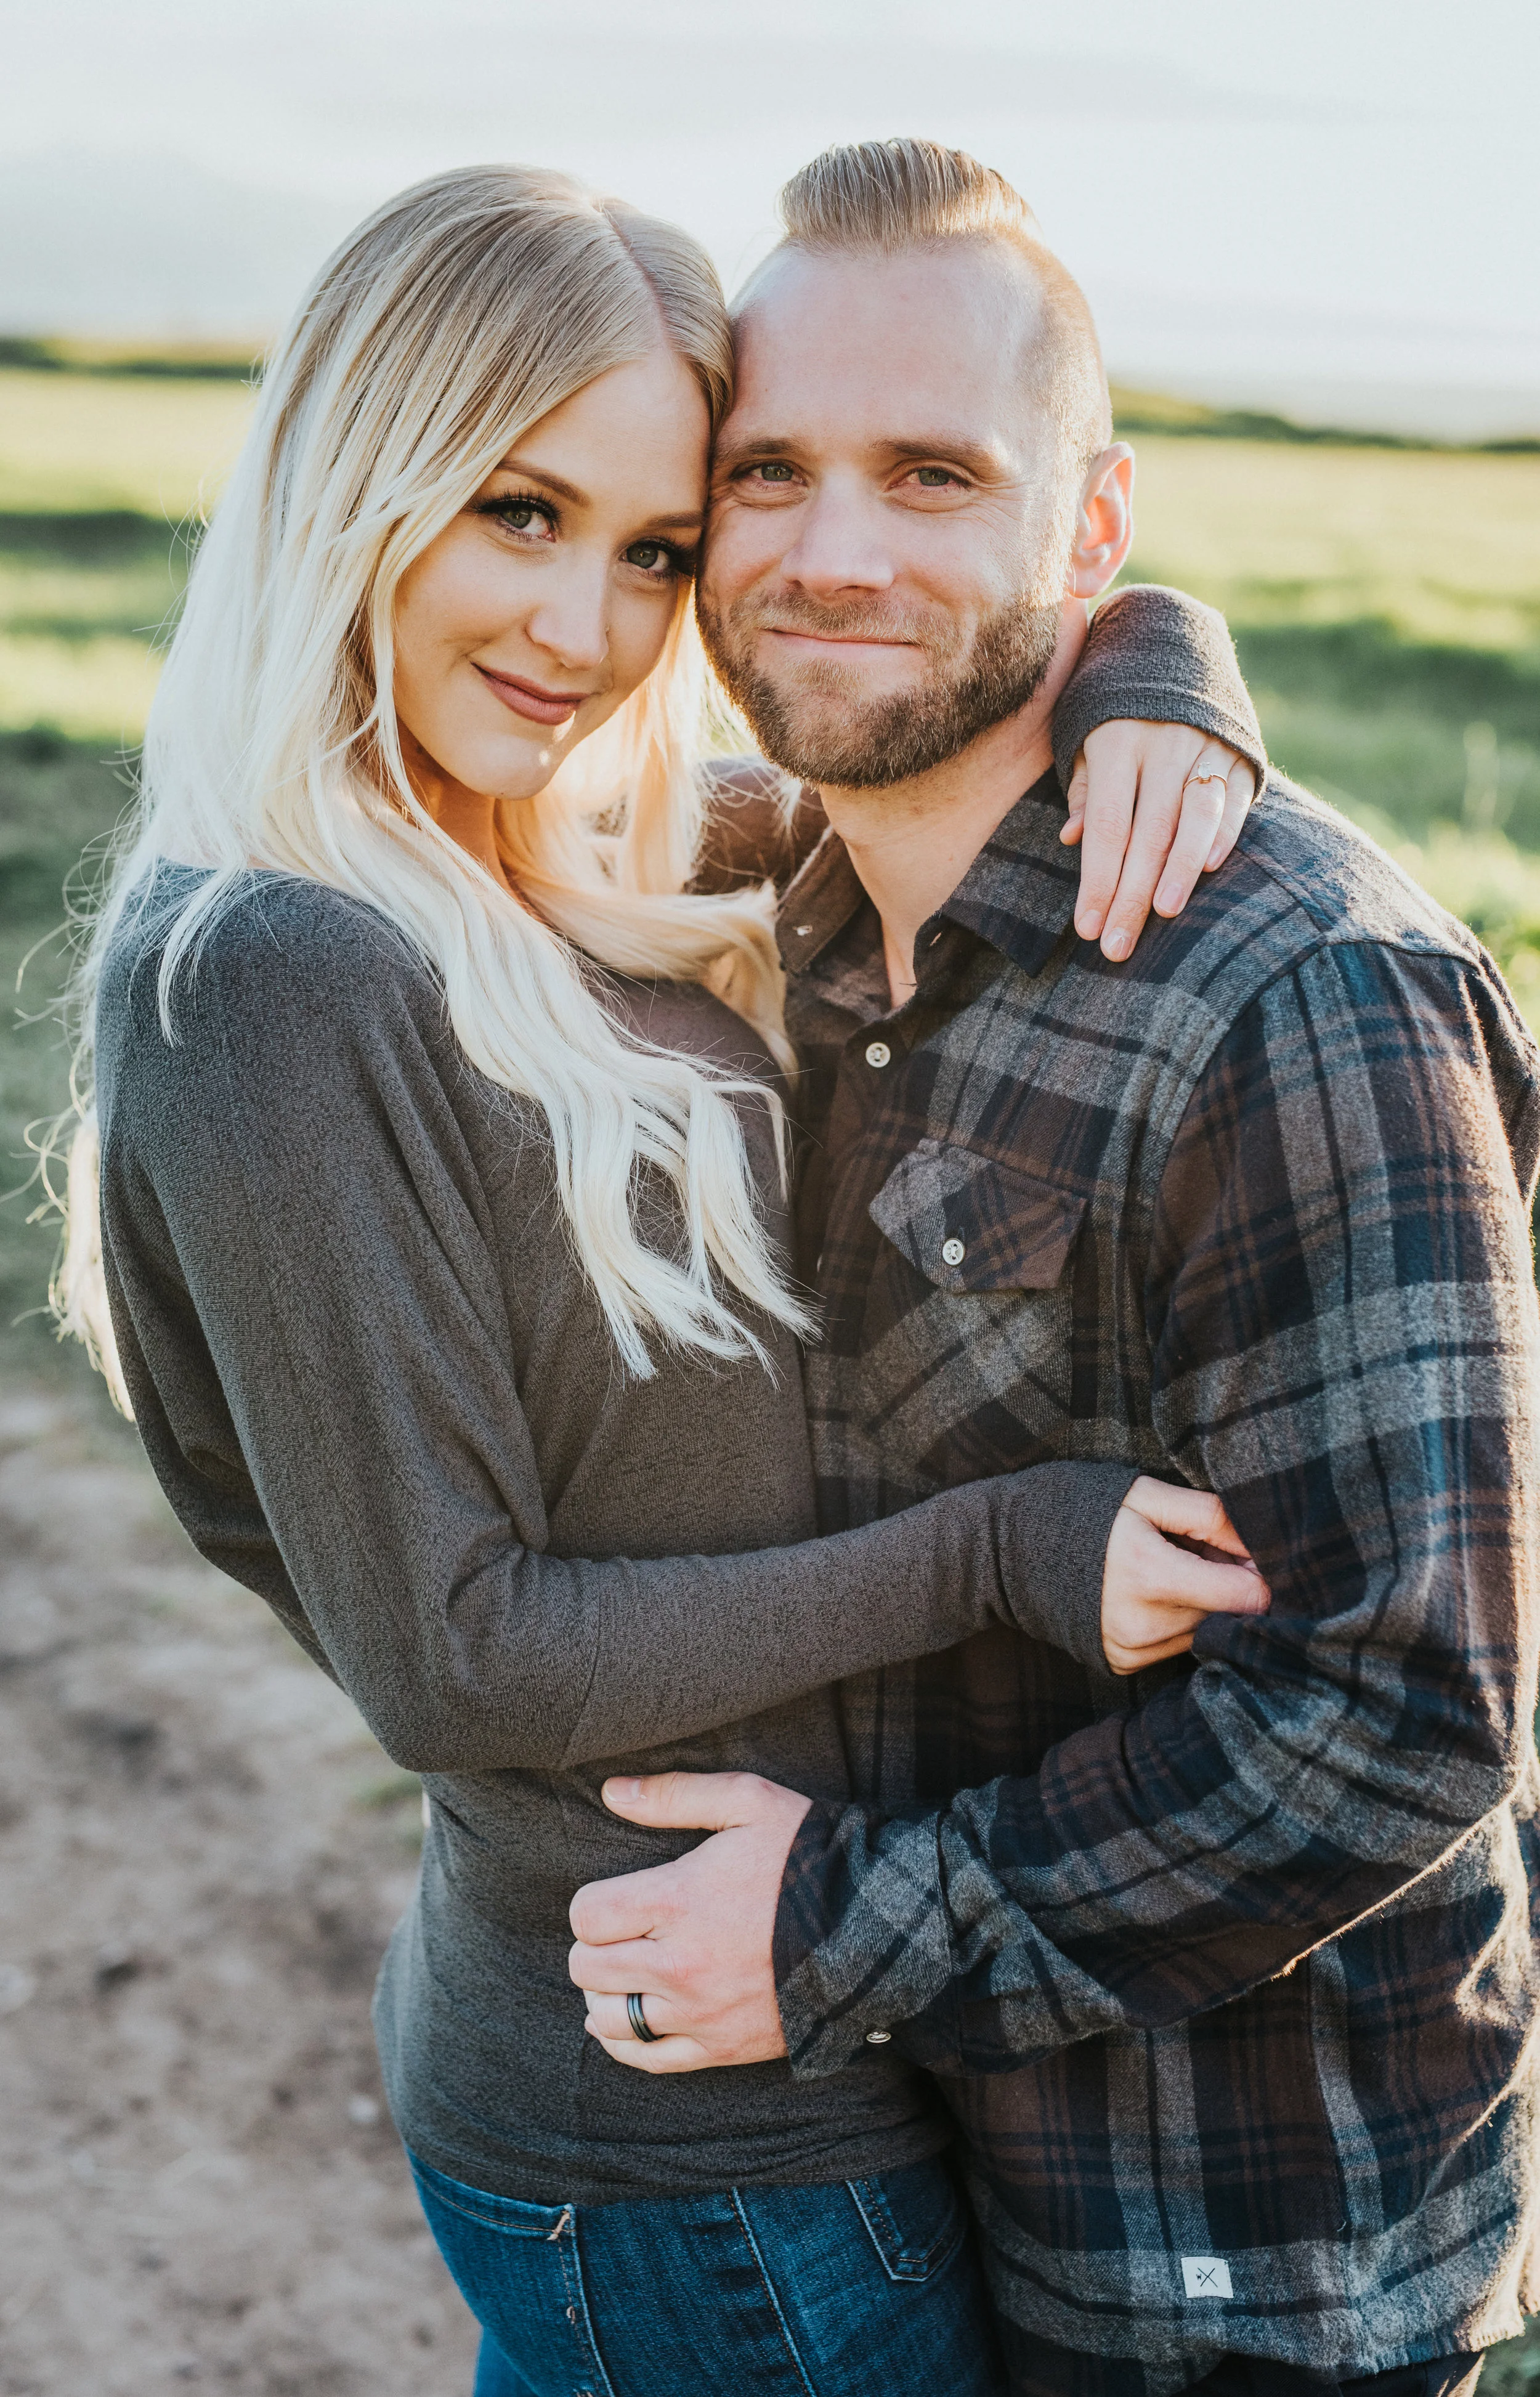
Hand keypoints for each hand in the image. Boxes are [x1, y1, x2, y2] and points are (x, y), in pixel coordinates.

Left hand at [568, 1771, 812, 2073]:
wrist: (875, 1928)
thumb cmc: (810, 1857)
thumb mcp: (749, 1802)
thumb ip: (675, 1794)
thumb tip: (611, 1792)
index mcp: (679, 1901)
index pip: (588, 1914)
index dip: (593, 1903)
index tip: (617, 1897)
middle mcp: (681, 1965)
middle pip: (588, 1967)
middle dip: (596, 1946)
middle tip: (621, 1932)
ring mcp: (700, 2013)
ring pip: (608, 2017)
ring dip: (606, 1993)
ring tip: (627, 1972)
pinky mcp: (721, 2048)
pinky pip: (646, 2059)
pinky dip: (623, 2042)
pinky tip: (630, 2018)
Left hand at [1062, 723, 1255, 960]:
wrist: (1175, 644)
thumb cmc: (1117, 708)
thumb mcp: (1086, 735)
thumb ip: (1084, 788)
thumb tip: (1071, 838)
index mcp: (1116, 741)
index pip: (1106, 825)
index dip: (1097, 879)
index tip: (1087, 928)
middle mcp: (1162, 743)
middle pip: (1147, 832)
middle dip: (1131, 894)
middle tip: (1118, 946)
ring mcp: (1205, 745)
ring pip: (1194, 816)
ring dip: (1179, 868)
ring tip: (1164, 913)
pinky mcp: (1241, 751)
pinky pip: (1234, 799)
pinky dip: (1224, 833)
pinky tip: (1209, 869)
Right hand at [1102, 1477, 1268, 1674]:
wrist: (1013, 1551)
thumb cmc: (1083, 1510)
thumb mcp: (1145, 1494)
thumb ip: (1210, 1515)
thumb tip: (1260, 1545)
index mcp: (1151, 1574)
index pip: (1246, 1597)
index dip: (1258, 1572)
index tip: (1244, 1551)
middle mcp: (1144, 1624)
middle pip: (1228, 1615)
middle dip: (1226, 1583)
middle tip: (1199, 1551)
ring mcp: (1131, 1650)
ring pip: (1205, 1632)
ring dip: (1203, 1604)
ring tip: (1171, 1570)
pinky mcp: (1123, 1663)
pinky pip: (1176, 1646)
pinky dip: (1176, 1620)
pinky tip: (1151, 1594)